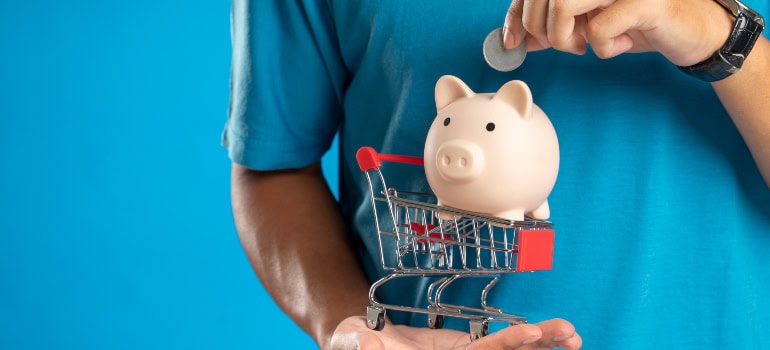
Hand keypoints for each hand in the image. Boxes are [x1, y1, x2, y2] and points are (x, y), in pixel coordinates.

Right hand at [328, 316, 580, 349]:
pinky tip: (549, 334)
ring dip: (540, 345)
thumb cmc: (353, 346)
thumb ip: (359, 346)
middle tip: (570, 334)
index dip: (504, 346)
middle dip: (536, 348)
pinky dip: (526, 340)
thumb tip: (367, 345)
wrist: (359, 343)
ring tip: (571, 334)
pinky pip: (499, 344)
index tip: (531, 333)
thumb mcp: (352, 343)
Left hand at [502, 0, 734, 65]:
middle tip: (563, 45)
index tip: (512, 41)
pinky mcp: (644, 2)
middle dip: (540, 29)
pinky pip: (598, 30)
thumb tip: (517, 39)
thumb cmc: (637, 24)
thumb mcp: (587, 24)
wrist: (690, 32)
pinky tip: (620, 43)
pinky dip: (602, 48)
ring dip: (563, 37)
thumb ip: (553, 26)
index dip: (516, 14)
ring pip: (563, 4)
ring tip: (583, 46)